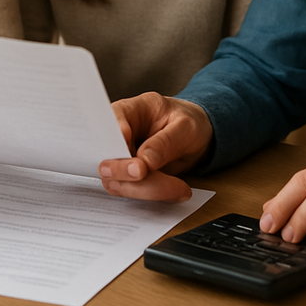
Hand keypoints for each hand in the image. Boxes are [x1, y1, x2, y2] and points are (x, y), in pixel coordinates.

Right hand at [98, 92, 213, 201]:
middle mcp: (120, 133)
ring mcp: (121, 156)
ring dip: (147, 189)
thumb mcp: (186, 127)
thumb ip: (165, 142)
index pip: (111, 122)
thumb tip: (144, 161)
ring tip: (179, 187)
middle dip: (127, 174)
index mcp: (131, 110)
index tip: (134, 163)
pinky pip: (130, 191)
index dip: (116, 143)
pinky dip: (152, 195)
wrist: (197, 136)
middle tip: (146, 175)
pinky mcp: (128, 177)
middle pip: (109, 156)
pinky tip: (176, 190)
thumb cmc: (189, 124)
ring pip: (118, 181)